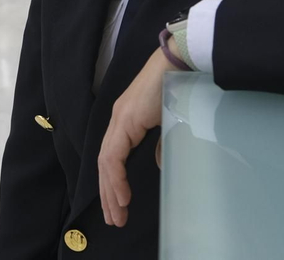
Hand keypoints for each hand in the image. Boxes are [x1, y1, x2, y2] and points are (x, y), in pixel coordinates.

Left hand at [97, 44, 176, 226]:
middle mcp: (118, 120)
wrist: (179, 63)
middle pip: (104, 164)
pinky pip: (114, 155)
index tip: (118, 206)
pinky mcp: (126, 119)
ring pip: (106, 163)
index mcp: (126, 120)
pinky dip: (115, 177)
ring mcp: (119, 119)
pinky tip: (121, 195)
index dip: (112, 184)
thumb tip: (159, 163)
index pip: (111, 158)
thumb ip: (161, 143)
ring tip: (116, 214)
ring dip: (110, 191)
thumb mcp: (169, 122)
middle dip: (108, 194)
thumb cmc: (178, 87)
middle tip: (113, 219)